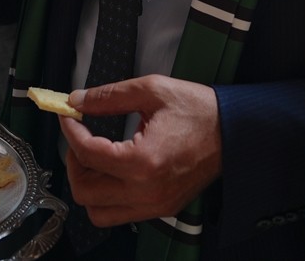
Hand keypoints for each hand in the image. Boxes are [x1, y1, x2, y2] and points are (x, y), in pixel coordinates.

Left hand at [60, 75, 221, 226]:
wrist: (235, 131)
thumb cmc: (200, 111)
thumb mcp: (152, 90)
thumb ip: (109, 96)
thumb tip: (79, 101)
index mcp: (144, 161)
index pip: (87, 154)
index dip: (71, 131)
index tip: (70, 116)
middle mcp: (147, 191)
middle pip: (85, 192)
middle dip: (73, 162)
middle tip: (78, 137)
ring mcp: (155, 204)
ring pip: (98, 212)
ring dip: (87, 185)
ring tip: (92, 157)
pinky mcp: (161, 208)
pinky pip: (120, 214)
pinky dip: (107, 197)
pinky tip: (111, 170)